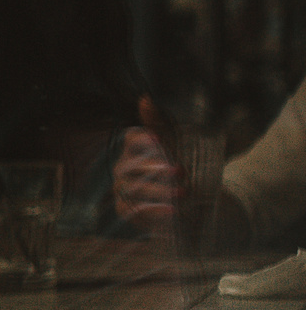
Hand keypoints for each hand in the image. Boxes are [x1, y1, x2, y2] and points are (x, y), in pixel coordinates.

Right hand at [114, 97, 181, 235]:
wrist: (188, 206)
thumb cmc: (177, 172)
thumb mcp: (174, 146)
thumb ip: (157, 123)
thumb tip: (144, 98)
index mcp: (135, 150)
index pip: (132, 140)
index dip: (142, 139)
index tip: (160, 140)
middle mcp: (123, 169)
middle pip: (130, 166)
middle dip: (155, 169)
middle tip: (180, 171)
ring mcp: (122, 190)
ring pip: (134, 189)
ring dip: (159, 191)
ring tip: (183, 192)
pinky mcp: (125, 210)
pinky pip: (133, 210)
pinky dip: (154, 211)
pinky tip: (173, 211)